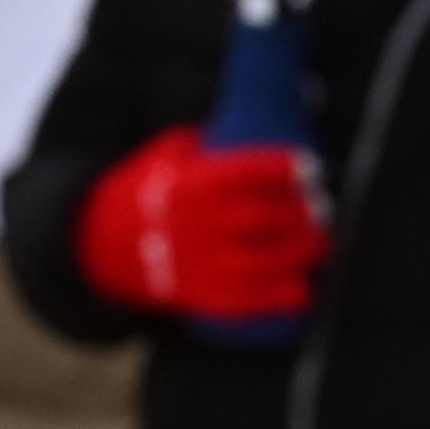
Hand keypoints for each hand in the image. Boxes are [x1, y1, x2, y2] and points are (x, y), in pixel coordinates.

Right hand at [76, 128, 328, 321]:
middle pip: (257, 219)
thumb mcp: (170, 151)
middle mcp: (194, 226)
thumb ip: (211, 142)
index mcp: (188, 184)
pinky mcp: (200, 296)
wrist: (104, 246)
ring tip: (322, 242)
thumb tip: (264, 124)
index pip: (241, 173)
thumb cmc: (150, 188)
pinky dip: (276, 299)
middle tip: (325, 207)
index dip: (279, 169)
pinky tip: (303, 290)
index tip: (310, 166)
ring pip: (258, 263)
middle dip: (299, 213)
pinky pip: (244, 303)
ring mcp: (196, 265)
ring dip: (296, 253)